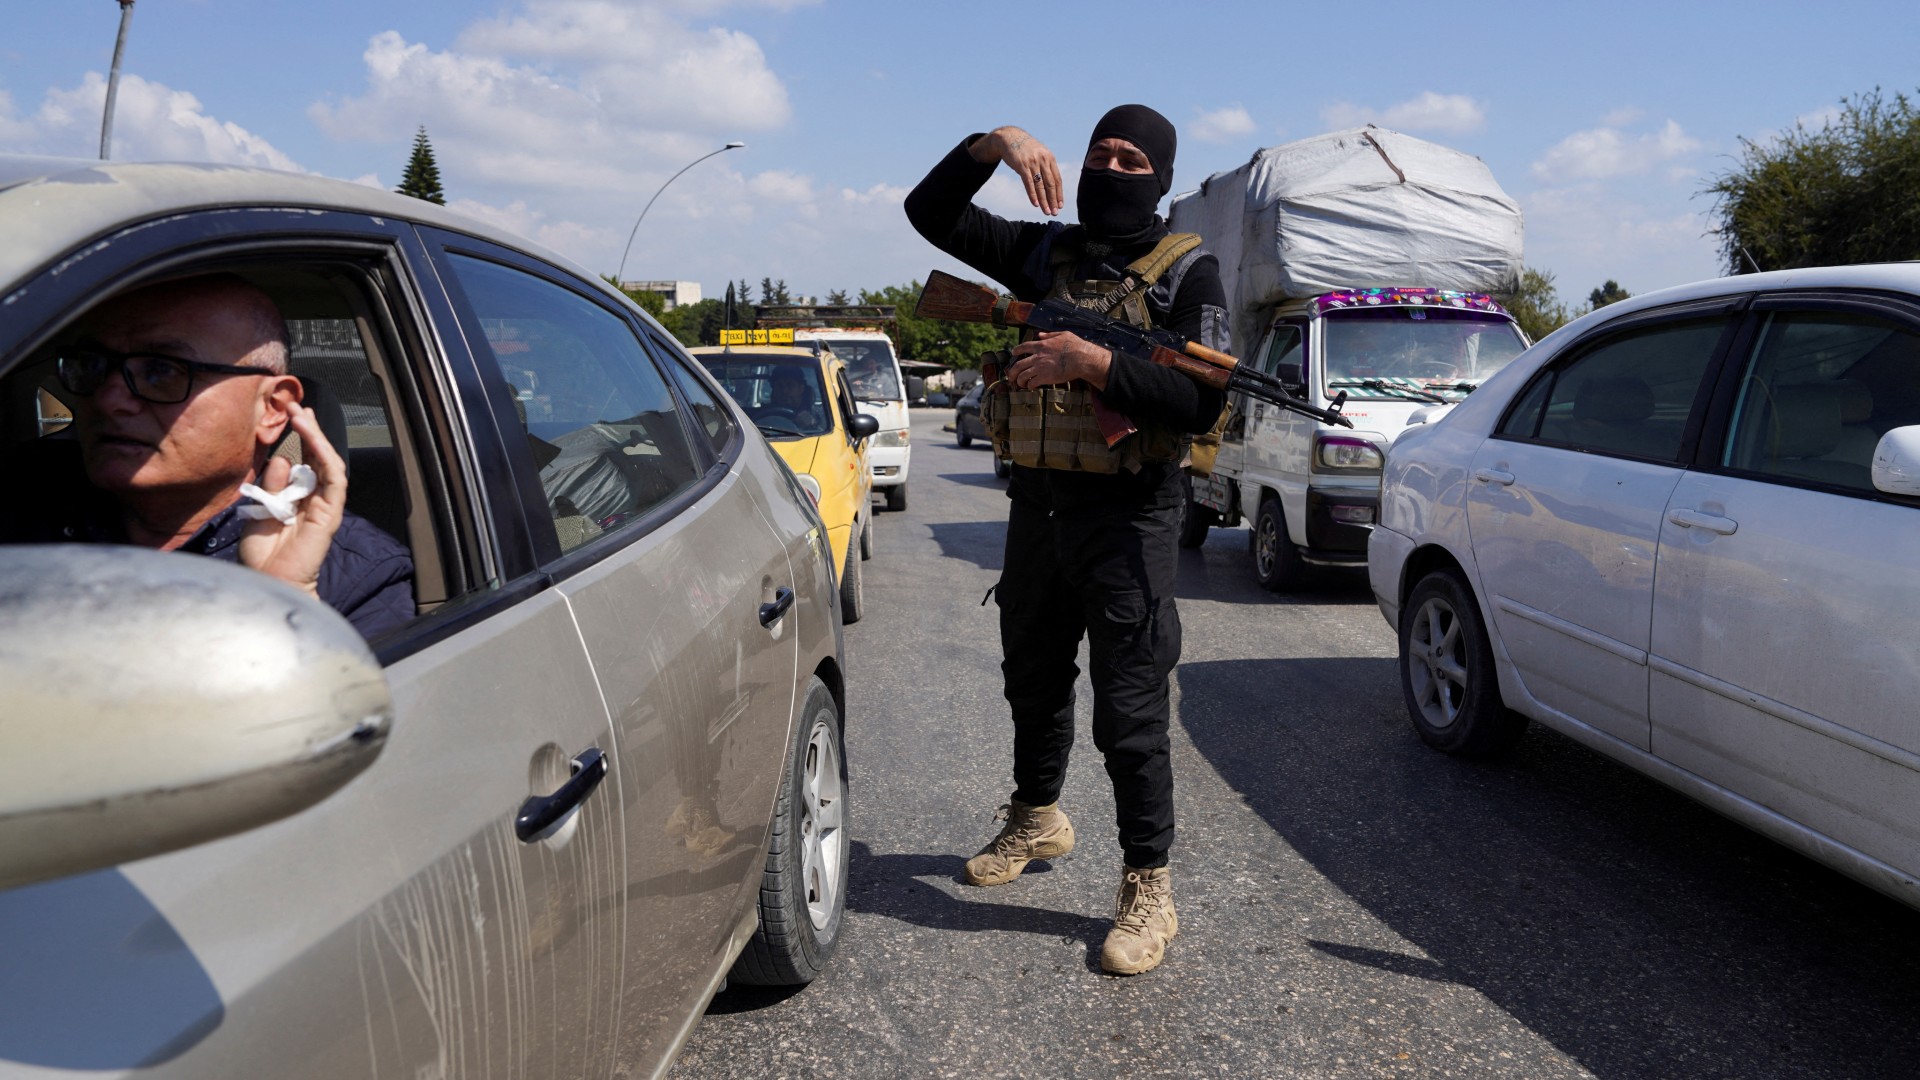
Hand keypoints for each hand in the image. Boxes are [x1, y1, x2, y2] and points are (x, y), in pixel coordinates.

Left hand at [239, 402, 346, 599]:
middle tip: (299, 406)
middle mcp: (314, 499)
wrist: (270, 582)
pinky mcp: (330, 513)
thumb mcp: (260, 509)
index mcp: (298, 498)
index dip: (300, 438)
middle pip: (318, 458)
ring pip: (328, 463)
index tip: (291, 415)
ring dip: (317, 438)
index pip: (305, 461)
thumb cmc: (263, 555)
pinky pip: (334, 480)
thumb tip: (282, 459)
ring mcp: (325, 506)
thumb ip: (273, 485)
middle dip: (310, 430)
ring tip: (303, 415)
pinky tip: (313, 439)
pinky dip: (325, 457)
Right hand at [971, 125, 1062, 216]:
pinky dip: (1033, 195)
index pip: (1057, 179)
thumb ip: (1046, 166)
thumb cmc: (1025, 148)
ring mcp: (1032, 163)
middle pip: (1050, 184)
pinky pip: (1029, 183)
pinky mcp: (1022, 166)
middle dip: (1053, 200)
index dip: (1059, 194)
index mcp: (1050, 158)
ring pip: (1040, 186)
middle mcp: (1043, 160)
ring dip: (1044, 200)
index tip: (1060, 205)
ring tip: (1046, 211)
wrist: (1009, 137)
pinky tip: (1036, 204)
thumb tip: (1051, 184)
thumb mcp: (1039, 154)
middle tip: (1054, 212)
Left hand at [1009, 332, 1111, 389]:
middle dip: (1012, 371)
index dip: (1016, 350)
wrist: (1081, 358)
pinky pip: (1032, 383)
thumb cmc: (1075, 346)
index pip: (1023, 347)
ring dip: (1019, 381)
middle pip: (1018, 364)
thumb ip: (1050, 335)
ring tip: (1020, 384)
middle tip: (1011, 376)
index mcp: (1041, 345)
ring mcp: (1040, 368)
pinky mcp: (1045, 377)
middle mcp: (1038, 356)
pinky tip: (1031, 387)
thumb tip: (1040, 335)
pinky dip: (1029, 386)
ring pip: (1022, 375)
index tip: (1013, 353)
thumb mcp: (1063, 334)